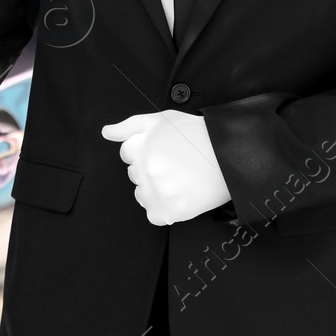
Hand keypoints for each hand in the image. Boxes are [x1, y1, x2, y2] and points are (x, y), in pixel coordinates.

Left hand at [101, 110, 230, 225]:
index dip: (145, 150)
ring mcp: (160, 192)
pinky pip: (154, 215)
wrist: (230, 156)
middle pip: (134, 174)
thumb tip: (105, 133)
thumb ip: (129, 126)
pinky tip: (179, 195)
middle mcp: (148, 169)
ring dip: (154, 190)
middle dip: (149, 169)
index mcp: (144, 145)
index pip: (126, 153)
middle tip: (175, 164)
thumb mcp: (162, 120)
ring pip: (141, 195)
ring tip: (178, 179)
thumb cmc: (197, 135)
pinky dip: (164, 209)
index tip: (163, 151)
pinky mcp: (172, 211)